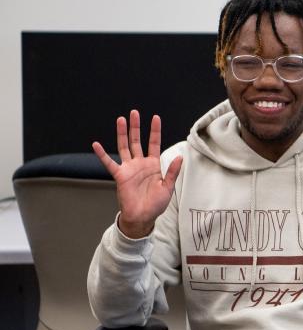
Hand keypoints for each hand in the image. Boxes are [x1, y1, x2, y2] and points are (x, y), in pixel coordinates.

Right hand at [92, 110, 182, 238]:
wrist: (143, 217)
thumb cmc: (156, 204)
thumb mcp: (168, 187)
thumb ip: (172, 172)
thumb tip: (179, 157)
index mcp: (154, 165)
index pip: (154, 144)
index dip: (155, 131)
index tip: (155, 118)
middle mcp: (140, 164)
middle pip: (137, 141)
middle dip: (136, 127)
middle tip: (134, 113)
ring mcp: (129, 168)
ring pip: (124, 147)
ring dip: (122, 134)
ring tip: (121, 120)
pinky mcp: (120, 176)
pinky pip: (109, 163)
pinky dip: (102, 154)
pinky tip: (96, 144)